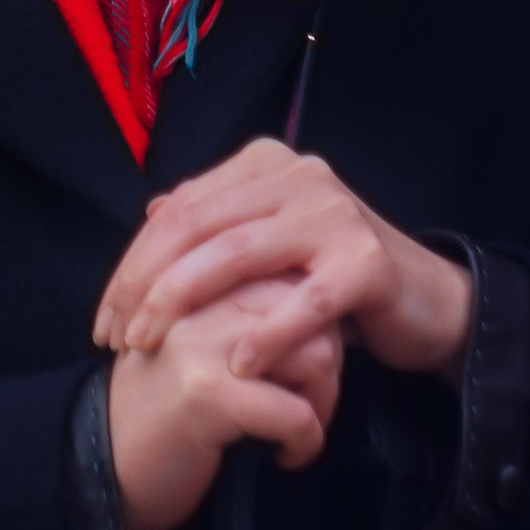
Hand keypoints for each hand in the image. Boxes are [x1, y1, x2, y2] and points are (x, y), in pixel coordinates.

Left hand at [94, 138, 473, 385]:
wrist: (424, 301)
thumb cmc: (332, 274)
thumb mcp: (271, 240)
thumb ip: (218, 222)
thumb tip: (153, 212)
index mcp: (264, 165)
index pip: (178, 209)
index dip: (132, 263)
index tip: (105, 318)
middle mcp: (297, 176)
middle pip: (196, 227)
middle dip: (145, 285)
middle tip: (118, 338)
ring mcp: (334, 214)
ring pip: (236, 255)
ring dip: (184, 304)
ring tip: (154, 348)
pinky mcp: (366, 262)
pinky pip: (304, 301)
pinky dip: (266, 334)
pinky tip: (238, 365)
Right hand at [108, 280, 345, 529]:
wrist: (103, 464)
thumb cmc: (163, 408)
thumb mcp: (199, 343)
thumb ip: (244, 311)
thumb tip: (324, 304)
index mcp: (198, 279)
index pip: (293, 277)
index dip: (317, 325)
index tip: (306, 369)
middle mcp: (198, 298)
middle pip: (314, 313)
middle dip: (330, 365)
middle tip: (309, 403)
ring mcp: (201, 344)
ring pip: (317, 356)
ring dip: (323, 404)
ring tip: (298, 428)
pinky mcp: (207, 395)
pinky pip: (297, 413)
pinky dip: (306, 443)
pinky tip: (285, 457)